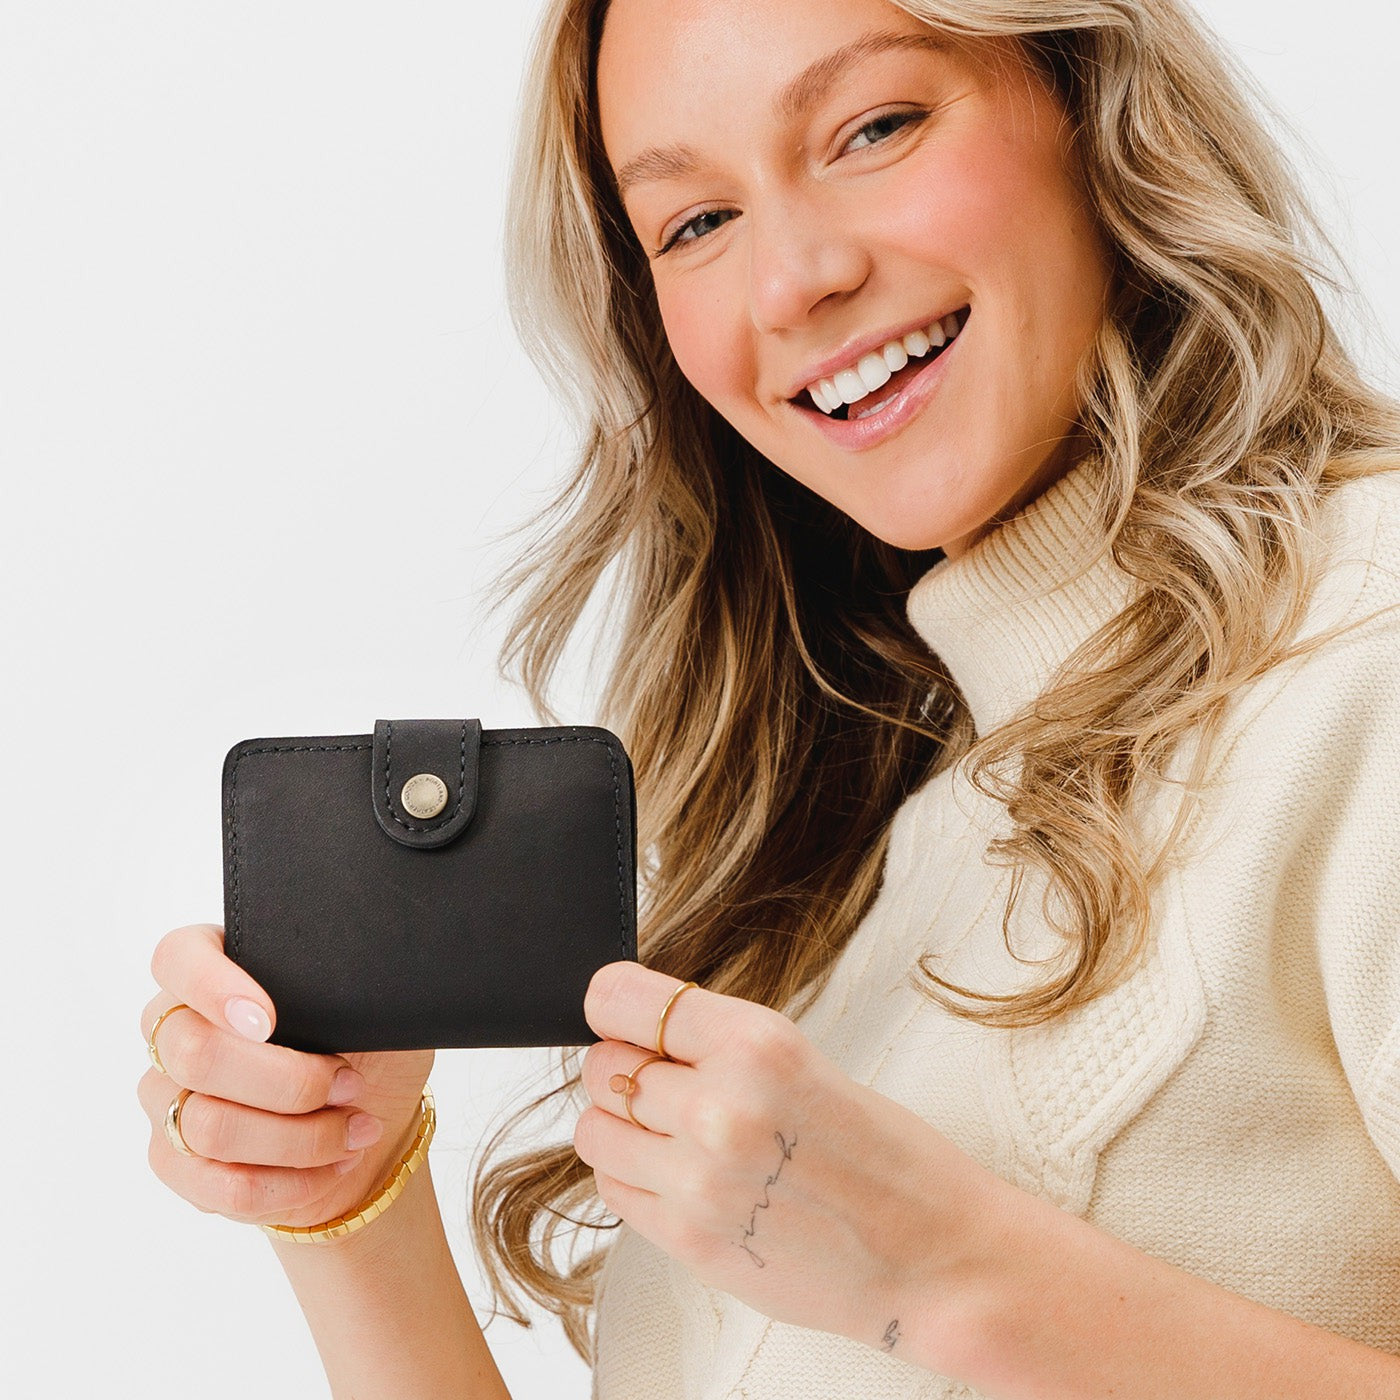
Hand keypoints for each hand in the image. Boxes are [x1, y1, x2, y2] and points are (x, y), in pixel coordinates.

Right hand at [138, 924, 432, 1232]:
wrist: (371, 1117)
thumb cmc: (368, 1046)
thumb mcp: (370, 1003)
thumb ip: (342, 983)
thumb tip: (346, 981)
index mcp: (214, 969)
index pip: (178, 958)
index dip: (213, 986)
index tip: (269, 1019)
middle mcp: (174, 1031)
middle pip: (195, 1054)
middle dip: (289, 1080)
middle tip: (350, 1083)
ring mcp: (166, 1098)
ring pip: (211, 1128)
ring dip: (302, 1137)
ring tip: (358, 1129)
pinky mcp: (176, 1162)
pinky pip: (223, 1185)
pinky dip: (293, 1182)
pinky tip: (335, 1165)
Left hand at [574, 961, 1000, 1357]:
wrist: (934, 1257)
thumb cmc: (885, 1157)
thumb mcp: (804, 1062)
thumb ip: (716, 1045)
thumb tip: (632, 1031)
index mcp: (756, 1045)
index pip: (620, 999)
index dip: (612, 1006)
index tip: (616, 1013)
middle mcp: (719, 1106)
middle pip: (603, 1066)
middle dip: (625, 1067)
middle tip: (665, 1081)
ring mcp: (698, 1179)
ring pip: (596, 1131)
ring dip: (624, 1126)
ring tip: (674, 1133)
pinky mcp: (689, 1240)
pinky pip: (614, 1190)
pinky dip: (635, 1178)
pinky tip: (684, 1175)